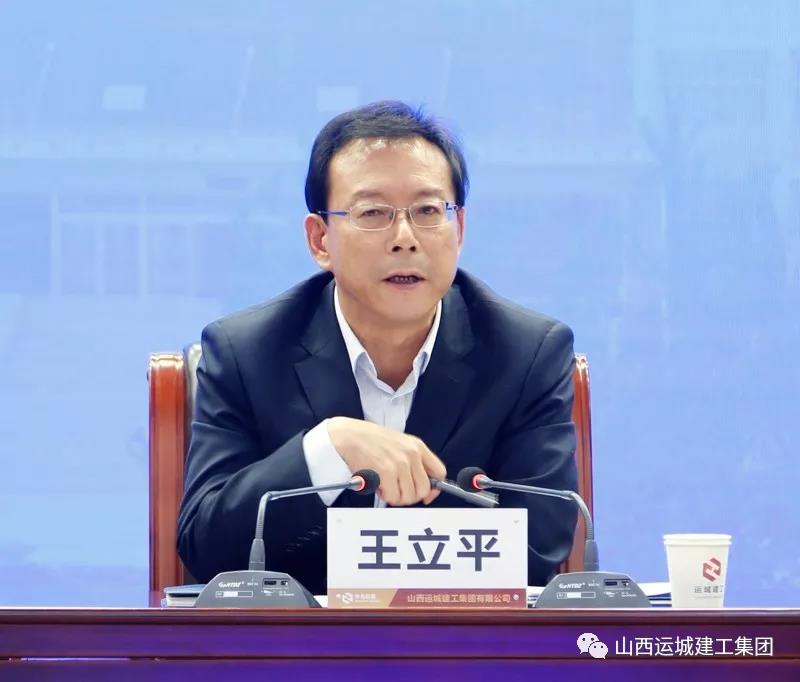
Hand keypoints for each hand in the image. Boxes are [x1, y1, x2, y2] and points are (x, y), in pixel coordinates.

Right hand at [326, 417, 445, 505]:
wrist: (349, 435)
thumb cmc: (370, 440)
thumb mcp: (400, 444)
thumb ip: (413, 461)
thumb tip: (424, 486)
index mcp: (417, 446)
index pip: (440, 473)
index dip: (433, 488)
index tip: (426, 494)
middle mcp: (411, 454)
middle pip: (423, 489)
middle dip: (410, 496)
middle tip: (397, 491)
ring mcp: (399, 464)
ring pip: (408, 496)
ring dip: (396, 497)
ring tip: (386, 486)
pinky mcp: (386, 473)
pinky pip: (393, 497)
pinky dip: (386, 496)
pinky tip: (379, 486)